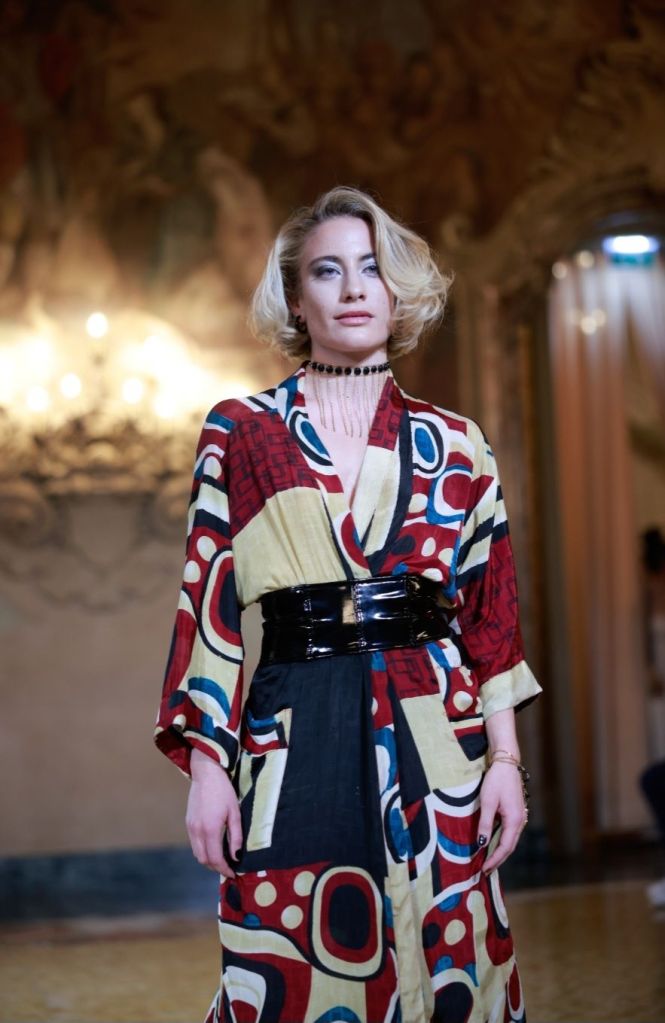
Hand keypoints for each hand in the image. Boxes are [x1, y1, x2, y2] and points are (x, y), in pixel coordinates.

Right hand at [186, 747, 241, 877]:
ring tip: (222, 859)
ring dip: (209, 860)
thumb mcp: (234, 813)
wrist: (206, 774)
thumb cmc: (224, 791)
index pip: (215, 859)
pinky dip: (203, 850)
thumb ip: (235, 836)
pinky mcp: (188, 823)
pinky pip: (194, 844)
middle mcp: (197, 831)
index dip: (224, 869)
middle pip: (204, 860)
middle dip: (216, 867)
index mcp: (210, 829)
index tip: (233, 874)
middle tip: (229, 868)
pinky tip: (213, 846)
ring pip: (197, 854)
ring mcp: (190, 827)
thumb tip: (236, 856)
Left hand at [477, 761, 525, 873]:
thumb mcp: (487, 802)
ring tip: (488, 861)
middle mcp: (520, 821)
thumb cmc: (496, 780)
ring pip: (510, 840)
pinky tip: (492, 843)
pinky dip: (501, 841)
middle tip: (485, 870)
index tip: (484, 869)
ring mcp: (519, 816)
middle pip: (509, 847)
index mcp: (514, 820)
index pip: (505, 847)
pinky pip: (509, 832)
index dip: (495, 860)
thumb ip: (485, 824)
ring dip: (499, 851)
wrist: (506, 763)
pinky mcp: (515, 812)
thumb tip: (482, 844)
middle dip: (498, 859)